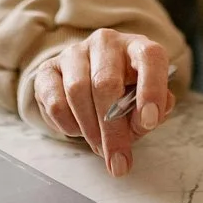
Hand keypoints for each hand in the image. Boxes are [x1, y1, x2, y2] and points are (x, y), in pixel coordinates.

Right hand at [28, 28, 175, 177]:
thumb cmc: (126, 94)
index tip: (148, 123)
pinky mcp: (48, 68)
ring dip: (89, 128)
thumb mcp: (148, 103)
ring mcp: (74, 53)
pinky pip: (54, 101)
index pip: (149, 58)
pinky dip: (67, 124)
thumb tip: (144, 120)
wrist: (90, 82)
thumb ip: (154, 113)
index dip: (151, 90)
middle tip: (117, 159)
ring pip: (77, 91)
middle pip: (106, 83)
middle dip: (112, 129)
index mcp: (137, 47)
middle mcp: (105, 43)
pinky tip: (78, 130)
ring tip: (98, 146)